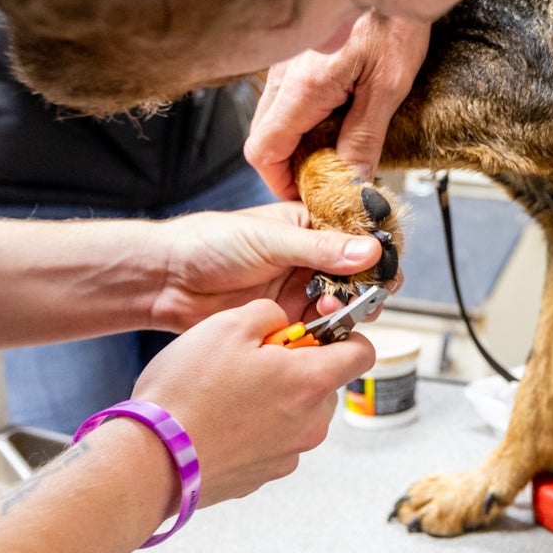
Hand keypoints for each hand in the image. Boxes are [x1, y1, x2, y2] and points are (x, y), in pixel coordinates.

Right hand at [131, 299, 374, 505]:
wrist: (149, 461)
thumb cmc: (186, 394)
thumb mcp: (227, 325)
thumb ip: (268, 313)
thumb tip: (279, 320)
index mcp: (311, 382)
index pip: (362, 353)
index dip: (343, 336)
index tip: (315, 331)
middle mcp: (310, 423)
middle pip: (326, 384)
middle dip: (298, 367)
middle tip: (254, 359)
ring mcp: (289, 454)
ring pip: (298, 413)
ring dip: (276, 398)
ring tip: (228, 391)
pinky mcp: (263, 475)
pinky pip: (273, 440)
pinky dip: (255, 428)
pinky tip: (218, 420)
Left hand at [149, 201, 392, 330]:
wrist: (166, 280)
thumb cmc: (208, 243)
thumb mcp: (270, 239)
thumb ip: (321, 248)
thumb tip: (370, 251)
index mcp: (309, 224)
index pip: (357, 234)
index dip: (377, 249)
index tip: (386, 264)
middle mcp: (310, 256)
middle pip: (357, 271)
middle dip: (366, 284)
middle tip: (366, 295)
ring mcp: (299, 286)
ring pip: (342, 299)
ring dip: (347, 306)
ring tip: (333, 308)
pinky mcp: (288, 315)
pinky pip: (320, 324)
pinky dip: (328, 328)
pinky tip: (322, 325)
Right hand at [245, 12, 430, 199]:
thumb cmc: (394, 21)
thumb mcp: (388, 87)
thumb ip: (364, 137)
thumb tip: (352, 181)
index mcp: (302, 87)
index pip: (263, 150)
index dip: (279, 181)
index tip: (306, 195)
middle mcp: (283, 74)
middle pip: (263, 137)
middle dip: (288, 166)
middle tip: (325, 180)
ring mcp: (285, 62)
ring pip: (273, 117)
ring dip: (296, 142)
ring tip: (335, 154)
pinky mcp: (296, 54)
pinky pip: (286, 96)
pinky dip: (302, 118)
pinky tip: (335, 120)